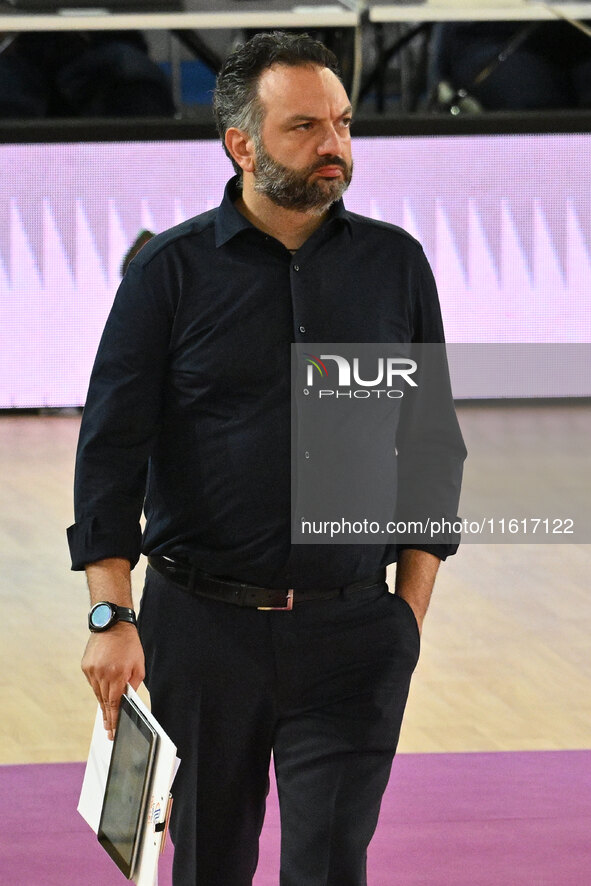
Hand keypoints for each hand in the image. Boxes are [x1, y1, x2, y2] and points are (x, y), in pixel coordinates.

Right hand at [82, 623, 144, 739]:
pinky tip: (104, 689)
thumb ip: (132, 684)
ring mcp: (91, 671)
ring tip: (107, 716)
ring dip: (103, 703)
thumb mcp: (139, 665)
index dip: (113, 719)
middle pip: (104, 701)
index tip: (112, 731)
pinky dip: (99, 687)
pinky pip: (93, 683)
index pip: (114, 703)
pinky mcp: (85, 667)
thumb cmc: (129, 644)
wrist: (113, 624)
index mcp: (117, 674)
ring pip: (97, 693)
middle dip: (108, 717)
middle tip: (109, 731)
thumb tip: (127, 700)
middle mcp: (102, 674)